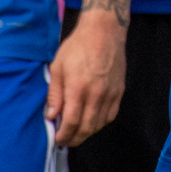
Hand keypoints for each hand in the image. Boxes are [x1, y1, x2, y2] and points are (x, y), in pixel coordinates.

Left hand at [48, 8, 126, 145]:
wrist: (104, 31)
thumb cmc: (77, 47)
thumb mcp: (58, 67)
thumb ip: (55, 95)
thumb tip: (51, 116)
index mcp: (78, 88)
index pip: (71, 122)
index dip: (64, 135)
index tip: (58, 139)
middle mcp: (96, 93)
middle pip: (87, 128)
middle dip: (74, 139)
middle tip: (65, 140)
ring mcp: (110, 93)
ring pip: (99, 124)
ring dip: (87, 132)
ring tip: (77, 131)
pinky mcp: (119, 91)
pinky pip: (111, 115)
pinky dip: (100, 122)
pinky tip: (92, 120)